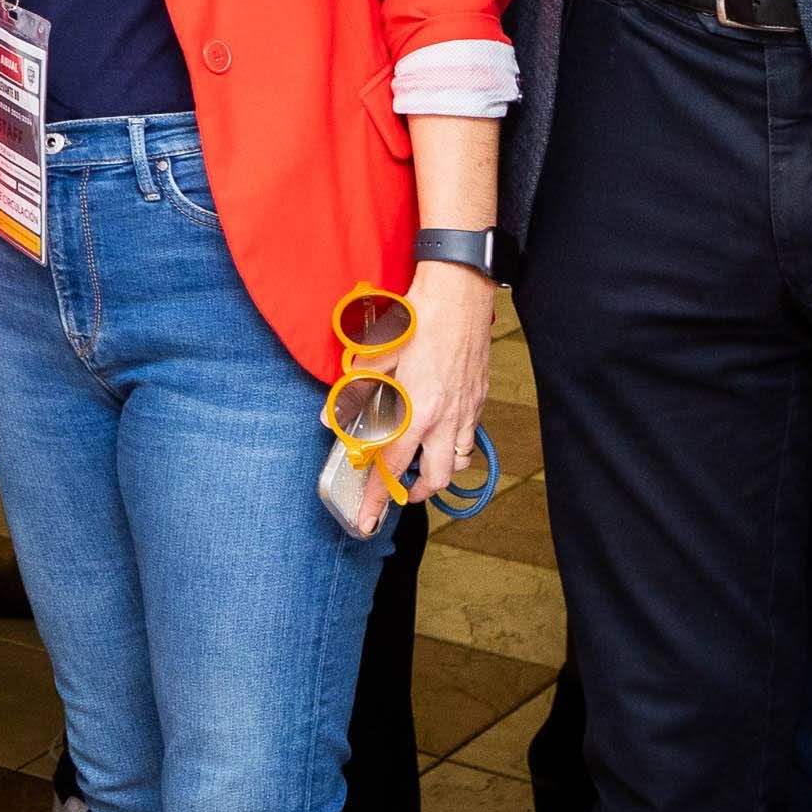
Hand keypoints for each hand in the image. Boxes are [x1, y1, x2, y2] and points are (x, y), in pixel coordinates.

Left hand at [380, 260, 498, 521]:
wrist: (460, 292)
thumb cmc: (417, 318)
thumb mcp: (375, 356)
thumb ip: (354, 393)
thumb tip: (332, 419)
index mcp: (416, 409)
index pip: (392, 466)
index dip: (377, 496)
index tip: (367, 519)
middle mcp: (445, 417)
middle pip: (435, 478)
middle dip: (415, 492)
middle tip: (396, 489)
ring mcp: (467, 409)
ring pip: (457, 461)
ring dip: (438, 470)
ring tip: (419, 464)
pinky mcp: (479, 398)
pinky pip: (469, 437)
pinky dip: (454, 446)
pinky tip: (439, 432)